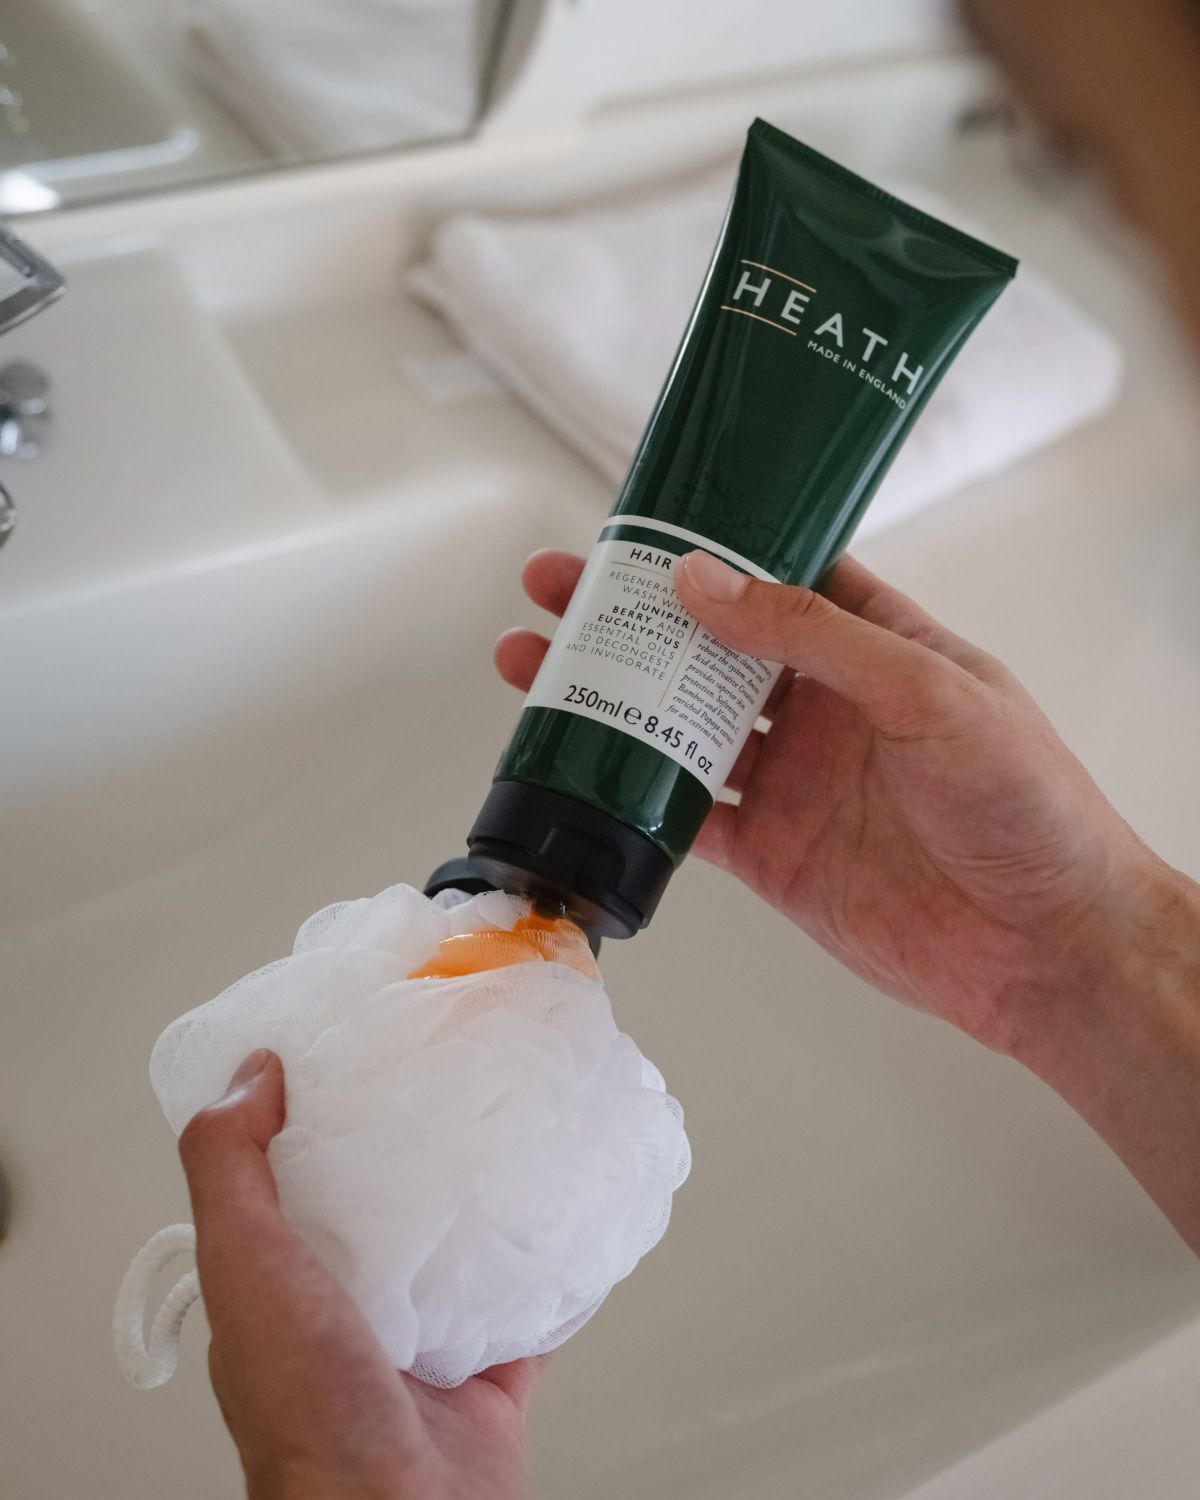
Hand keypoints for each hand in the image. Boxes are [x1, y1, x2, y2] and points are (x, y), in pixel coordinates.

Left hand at [179, 1050, 540, 1499]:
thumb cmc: (311, 1413)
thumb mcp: (246, 1268)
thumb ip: (230, 1172)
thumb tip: (248, 1076)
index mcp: (281, 1291)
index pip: (288, 1189)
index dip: (309, 1123)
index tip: (347, 1062)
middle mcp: (346, 1317)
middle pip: (377, 1215)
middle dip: (404, 1156)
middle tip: (440, 1086)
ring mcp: (418, 1348)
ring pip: (453, 1257)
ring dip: (476, 1206)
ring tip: (503, 1135)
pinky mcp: (486, 1375)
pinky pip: (523, 1308)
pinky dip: (542, 1269)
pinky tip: (557, 1222)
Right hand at [497, 548, 1199, 1245]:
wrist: (1043, 946)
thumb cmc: (1027, 805)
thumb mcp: (929, 692)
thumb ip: (815, 635)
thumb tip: (706, 584)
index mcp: (874, 646)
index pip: (778, 574)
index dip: (708, 546)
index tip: (639, 523)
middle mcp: (824, 705)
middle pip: (709, 645)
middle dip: (632, 614)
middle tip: (560, 588)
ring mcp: (792, 778)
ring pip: (680, 724)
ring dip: (612, 696)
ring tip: (538, 666)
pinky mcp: (771, 850)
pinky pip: (686, 815)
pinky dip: (631, 794)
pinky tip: (577, 768)